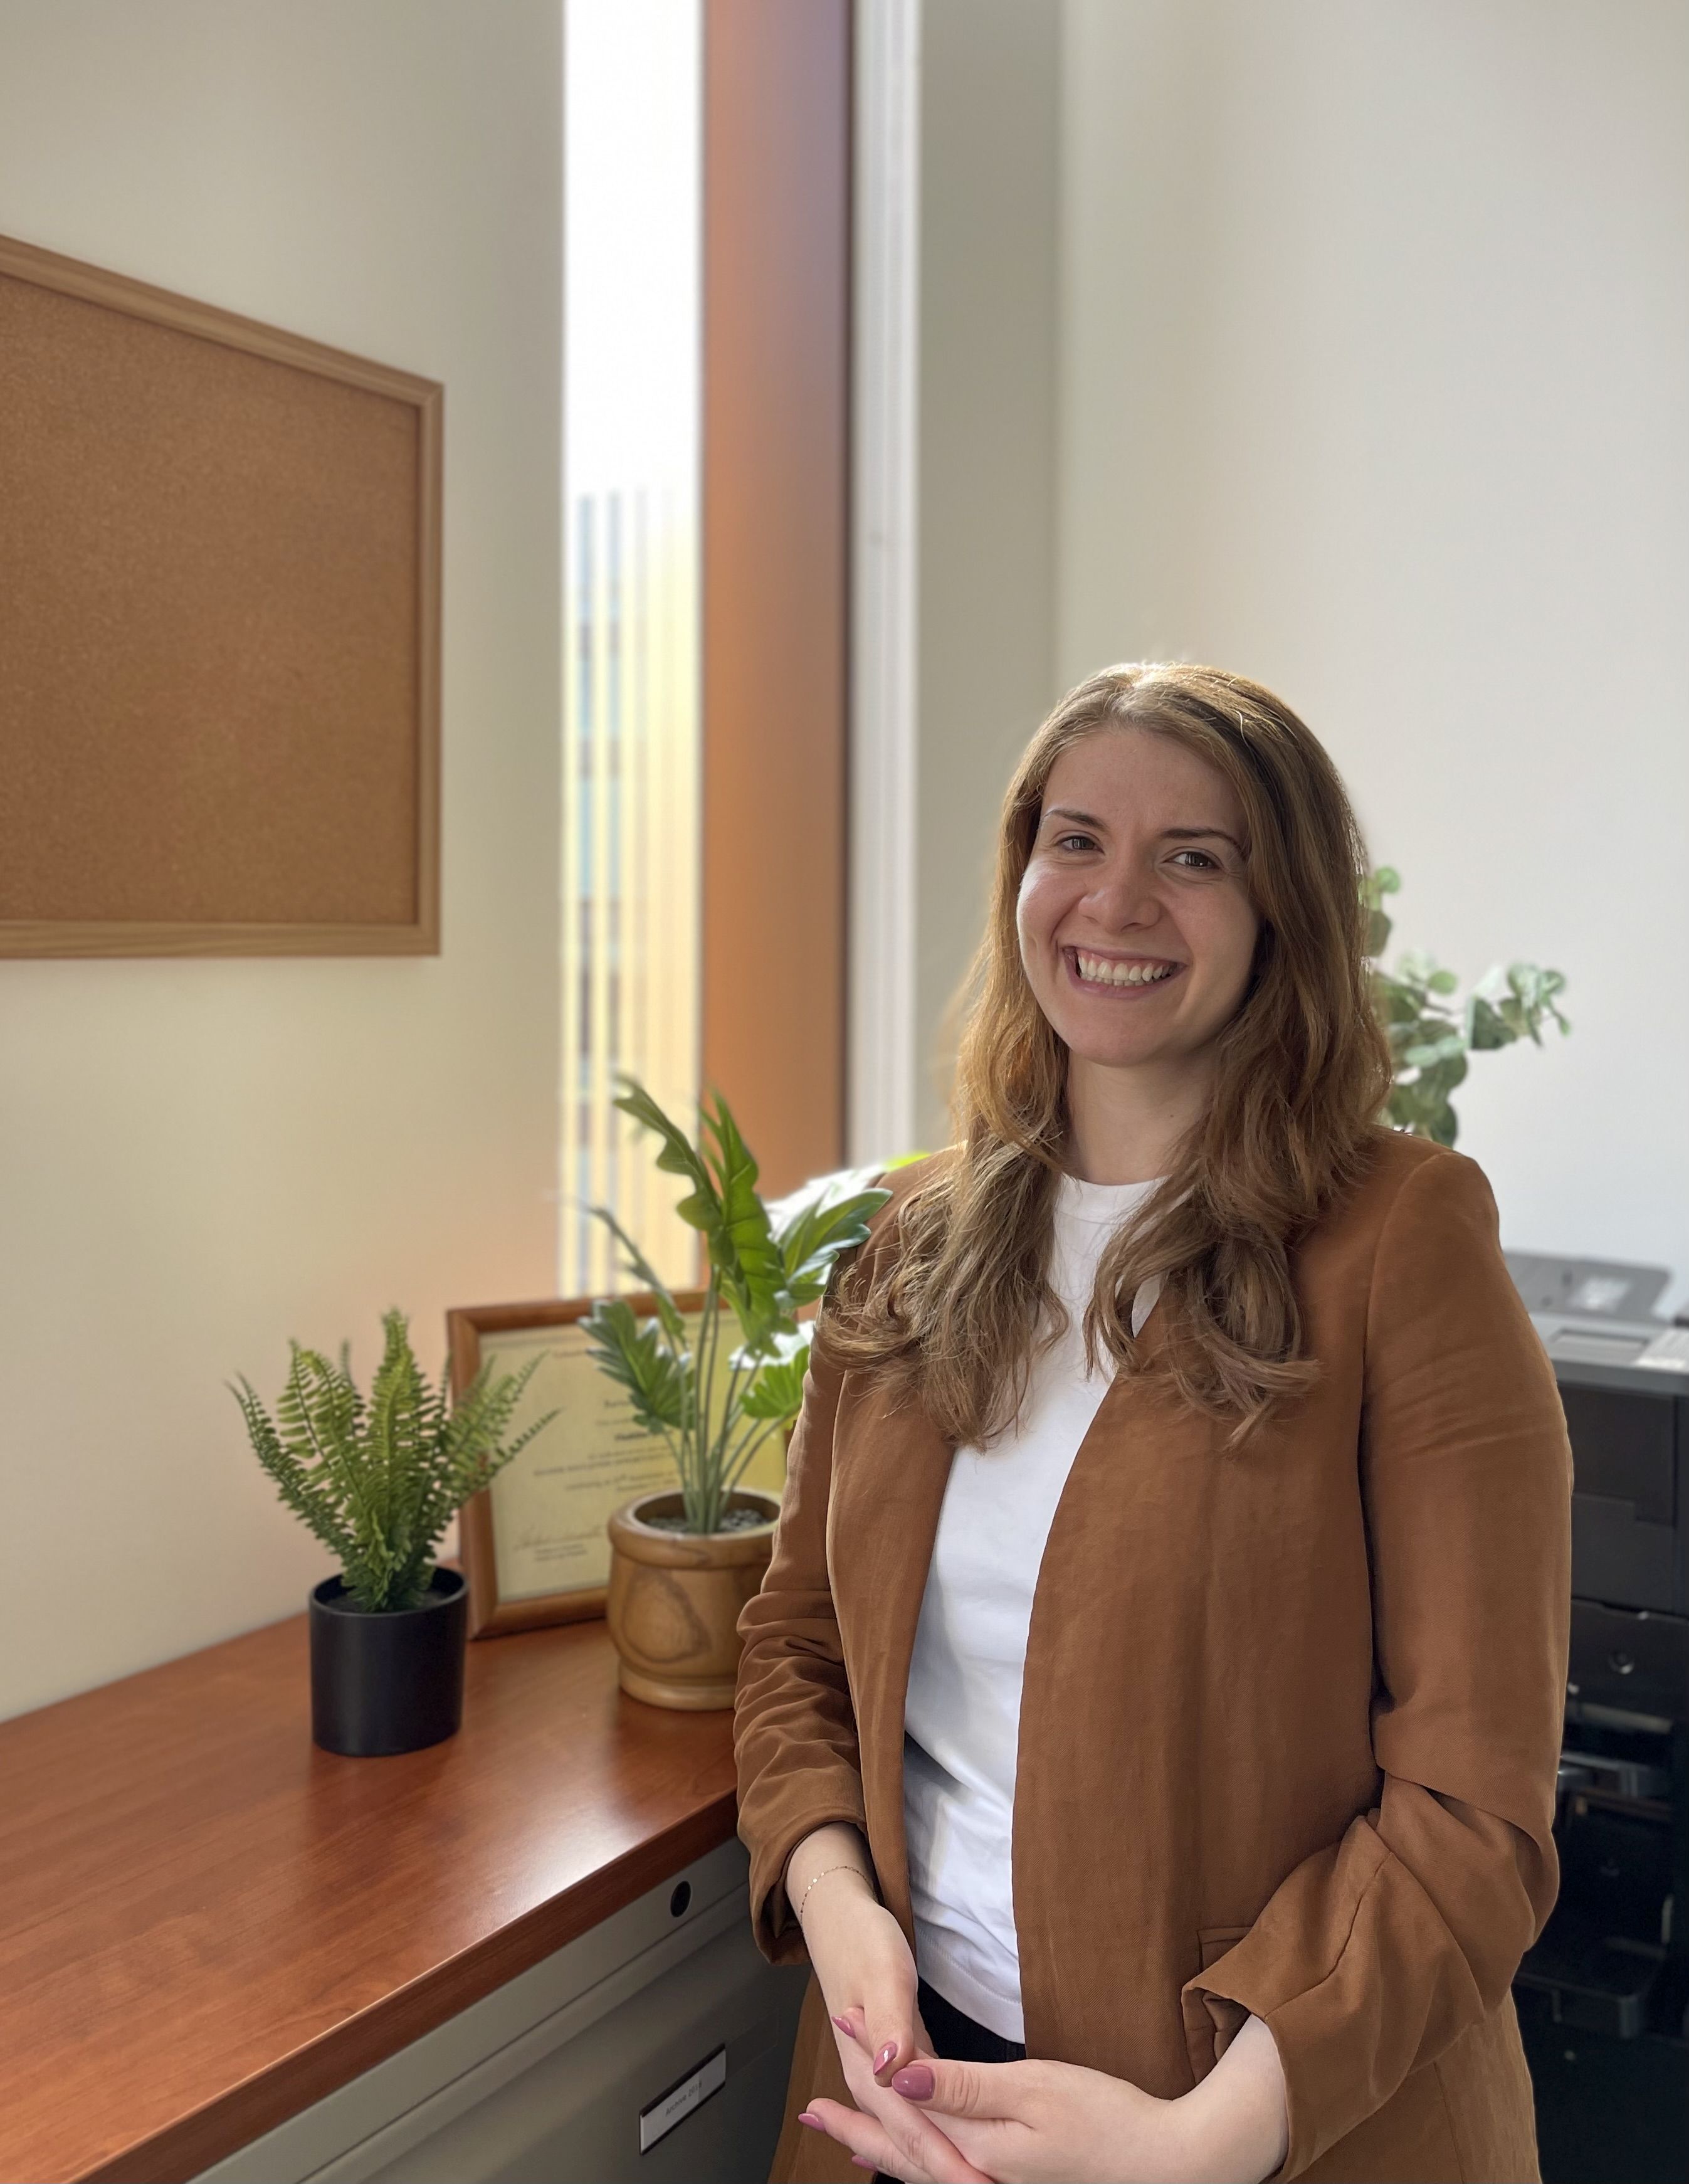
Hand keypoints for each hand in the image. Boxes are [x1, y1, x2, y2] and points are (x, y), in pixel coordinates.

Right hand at [786, 1827, 986, 2182]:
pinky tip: (937, 2154)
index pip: (913, 2129)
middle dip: (946, 2172)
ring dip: (935, 2164)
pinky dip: (926, 2139)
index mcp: (868, 2065)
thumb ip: (889, 2023)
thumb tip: (889, 2068)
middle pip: (911, 2142)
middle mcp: (869, 2080)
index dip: (947, 2161)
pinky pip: (911, 2115)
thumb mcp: (882, 1973)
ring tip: (969, 2183)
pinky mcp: (892, 2066)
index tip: (977, 2182)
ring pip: (911, 2134)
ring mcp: (878, 2076)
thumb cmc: (862, 1940)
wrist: (836, 1921)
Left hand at [807, 2014, 1288, 2183]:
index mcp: (974, 2152)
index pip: (904, 2104)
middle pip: (900, 2147)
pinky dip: (912, 2162)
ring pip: (917, 2166)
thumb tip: (898, 2077)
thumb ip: (963, 2087)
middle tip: (811, 2103)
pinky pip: (943, 2175)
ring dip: (875, 2144)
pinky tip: (901, 2157)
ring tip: (837, 2129)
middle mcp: (975, 2179)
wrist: (1169, 2164)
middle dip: (856, 2119)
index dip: (870, 2061)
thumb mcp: (1033, 2090)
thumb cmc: (1108, 2122)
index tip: (844, 2019)